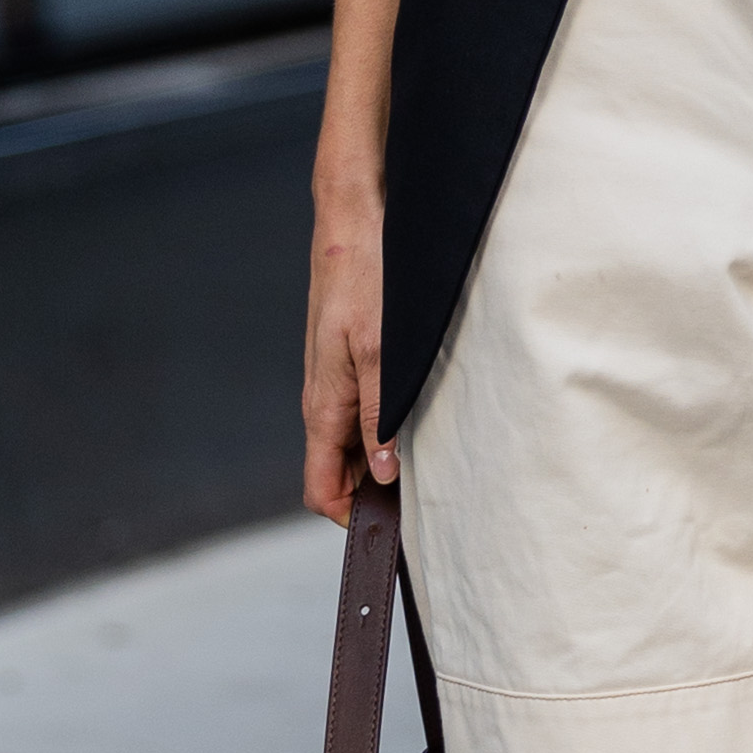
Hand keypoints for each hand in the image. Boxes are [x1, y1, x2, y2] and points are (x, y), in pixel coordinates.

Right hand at [301, 192, 391, 518]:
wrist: (354, 221)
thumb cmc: (363, 276)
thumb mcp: (382, 351)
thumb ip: (381, 413)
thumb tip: (386, 471)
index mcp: (322, 406)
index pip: (322, 490)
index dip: (352, 518)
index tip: (392, 531)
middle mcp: (324, 400)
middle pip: (340, 474)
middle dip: (374, 497)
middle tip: (423, 505)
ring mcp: (337, 383)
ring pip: (354, 445)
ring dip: (384, 462)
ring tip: (429, 468)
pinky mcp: (351, 364)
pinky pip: (363, 415)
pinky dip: (388, 430)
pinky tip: (421, 423)